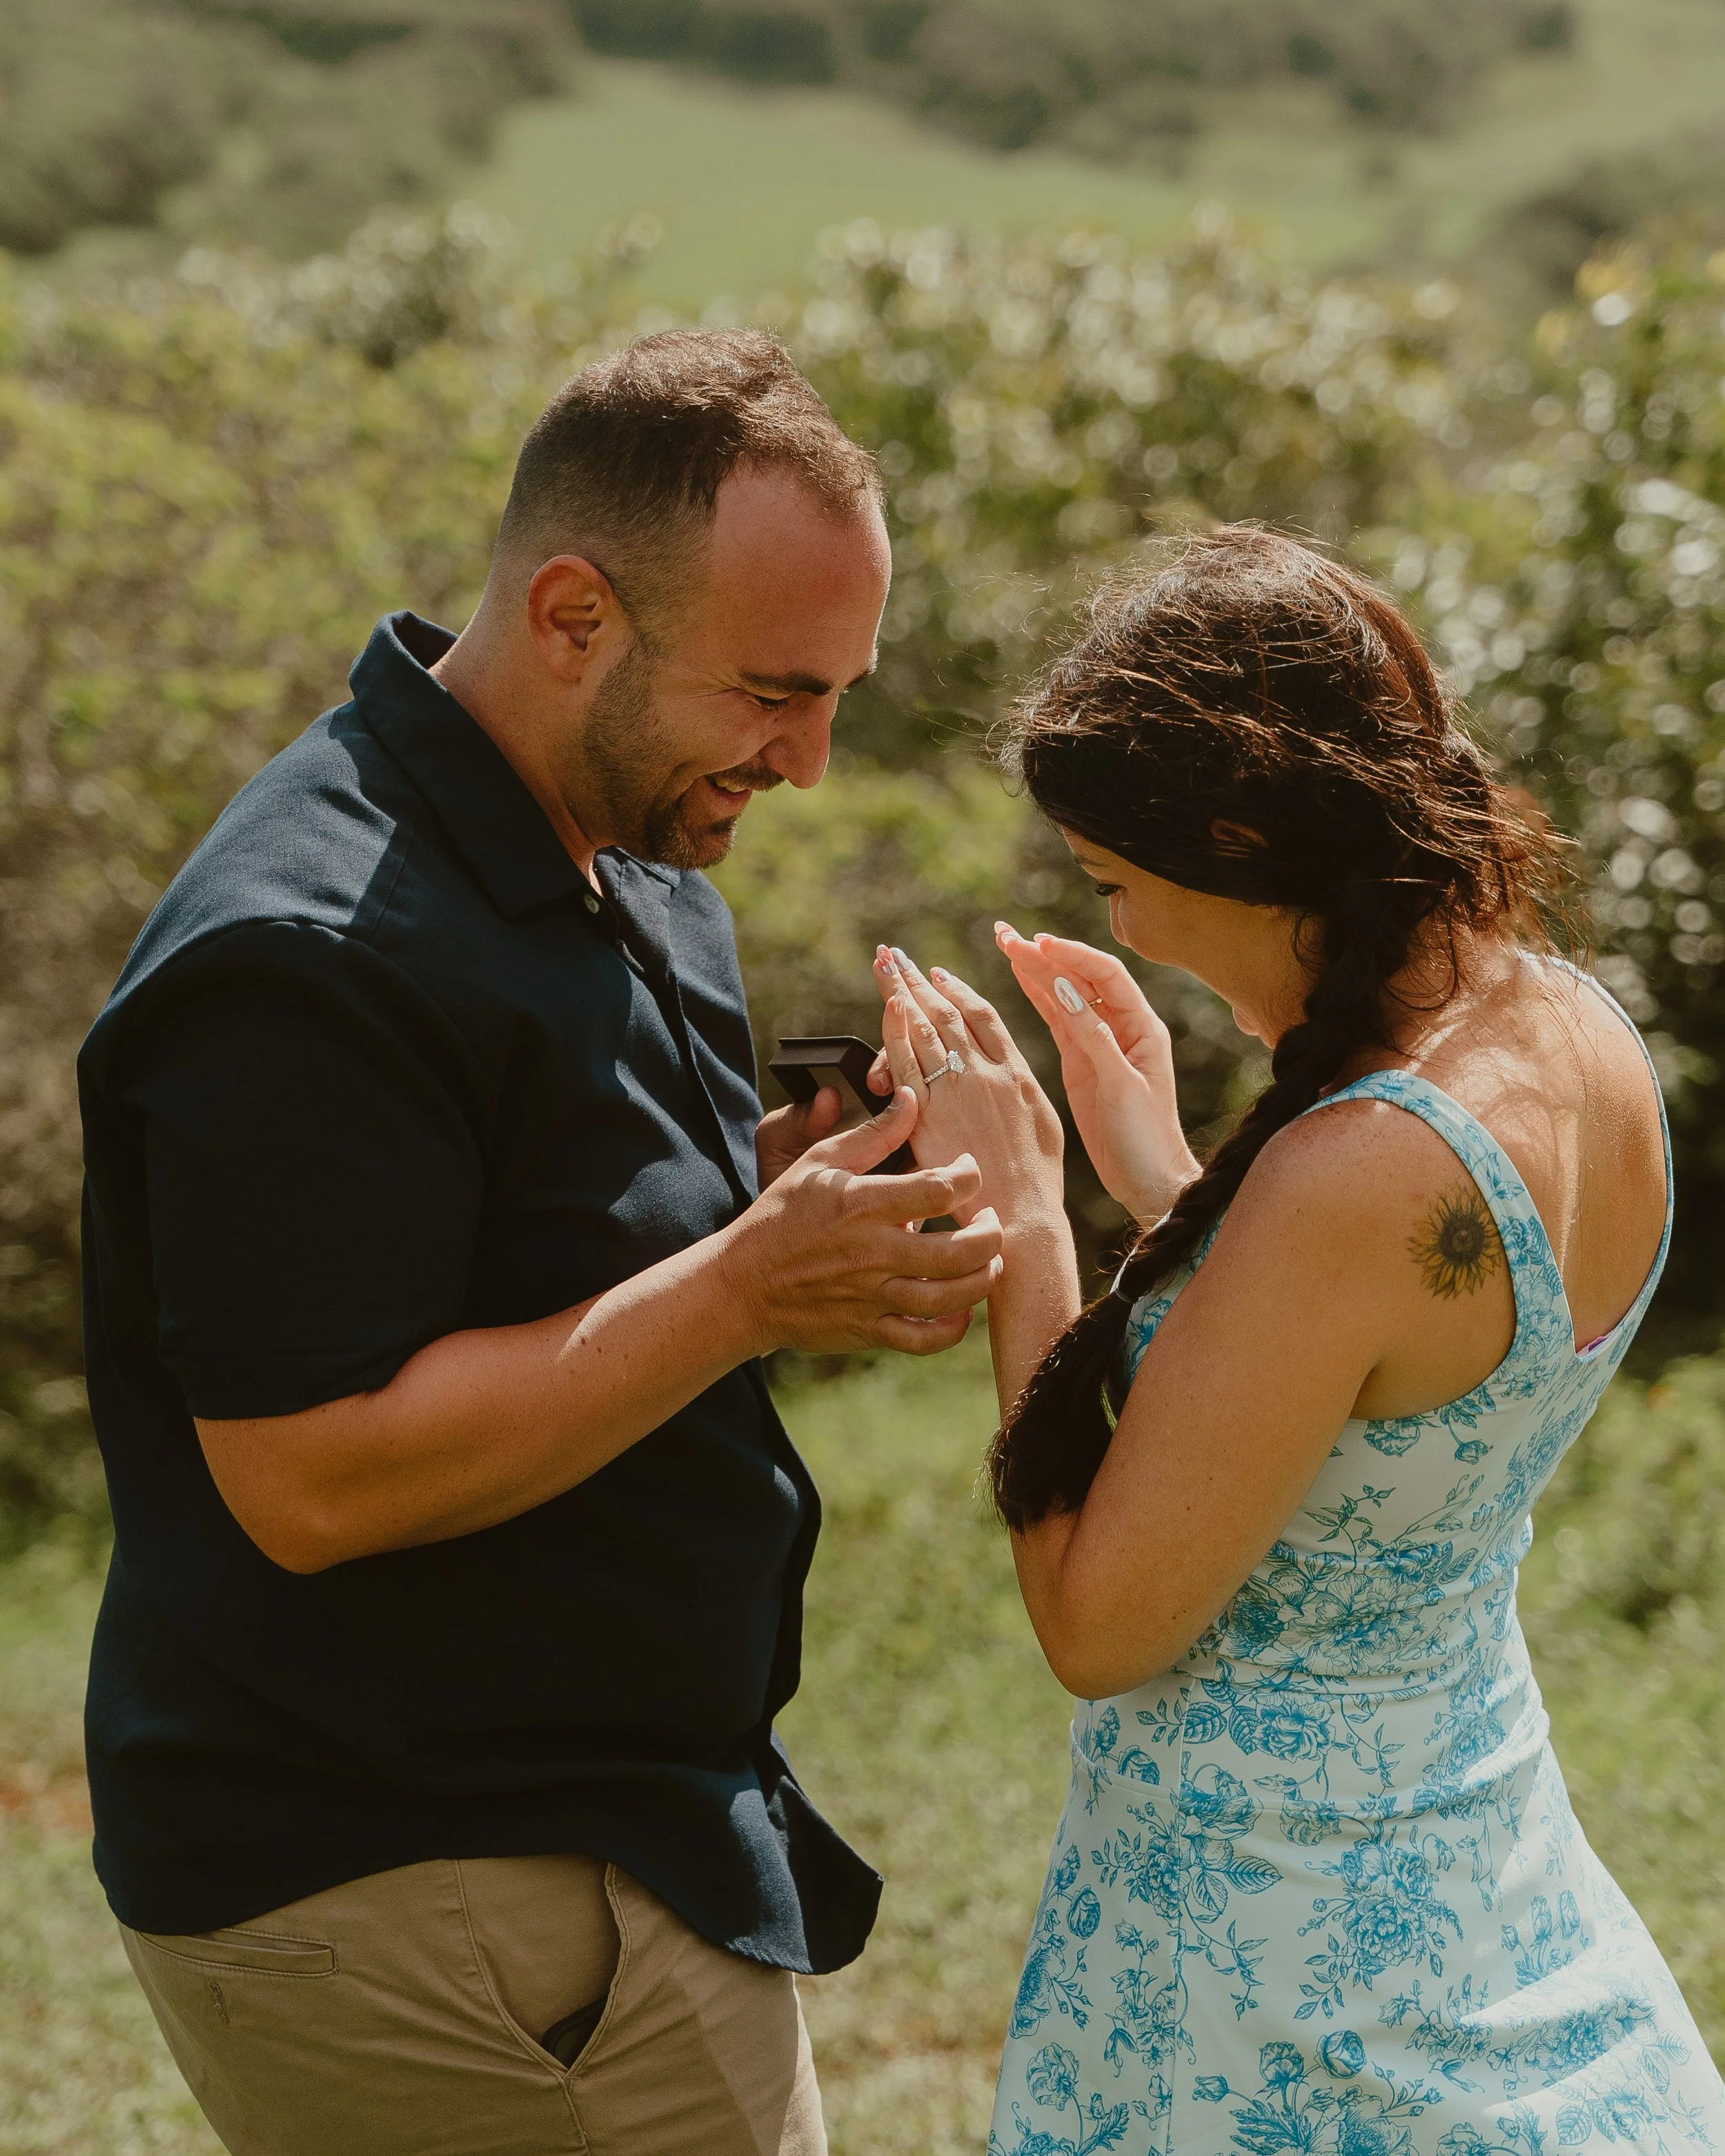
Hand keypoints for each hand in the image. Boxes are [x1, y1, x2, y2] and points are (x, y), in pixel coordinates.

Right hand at [722, 1086, 1004, 1356]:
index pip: (940, 1189)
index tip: (968, 1169)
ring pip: (951, 1296)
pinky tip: (962, 1309)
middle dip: (990, 1232)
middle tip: (989, 1219)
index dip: (969, 1175)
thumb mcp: (819, 1163)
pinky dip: (953, 1329)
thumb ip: (873, 1134)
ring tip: (989, 1260)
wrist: (742, 1285)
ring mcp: (872, 1296)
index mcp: (862, 1204)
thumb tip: (911, 1097)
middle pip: (960, 1249)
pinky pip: (925, 1339)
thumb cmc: (781, 1216)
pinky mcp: (869, 1330)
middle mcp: (872, 1253)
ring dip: (983, 1278)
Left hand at [868, 944, 1065, 1233]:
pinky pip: (907, 1062)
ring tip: (884, 966)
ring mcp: (957, 1089)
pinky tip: (886, 1007)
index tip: (940, 975)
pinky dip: (896, 1030)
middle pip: (947, 1013)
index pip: (983, 1018)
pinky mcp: (929, 1112)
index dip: (958, 992)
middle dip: (919, 980)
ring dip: (901, 992)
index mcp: (1016, 1073)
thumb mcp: (1043, 1127)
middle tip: (896, 956)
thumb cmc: (1036, 1182)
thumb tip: (1013, 1074)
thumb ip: (1022, 1093)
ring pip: (925, 1028)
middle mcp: (987, 1072)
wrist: (1019, 1214)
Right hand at [995, 923, 1198, 1224]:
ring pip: (1065, 995)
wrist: (1148, 1179)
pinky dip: (1038, 997)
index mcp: (1141, 1027)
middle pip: (1081, 979)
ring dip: (1037, 969)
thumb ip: (1095, 1037)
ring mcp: (1099, 1043)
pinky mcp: (1080, 1061)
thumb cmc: (1145, 1136)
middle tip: (1006, 934)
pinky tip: (1018, 975)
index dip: (1073, 955)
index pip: (1105, 976)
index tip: (1040, 943)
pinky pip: (1057, 1020)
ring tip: (1005, 944)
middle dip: (1046, 955)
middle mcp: (1121, 1027)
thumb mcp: (1121, 1085)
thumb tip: (1068, 990)